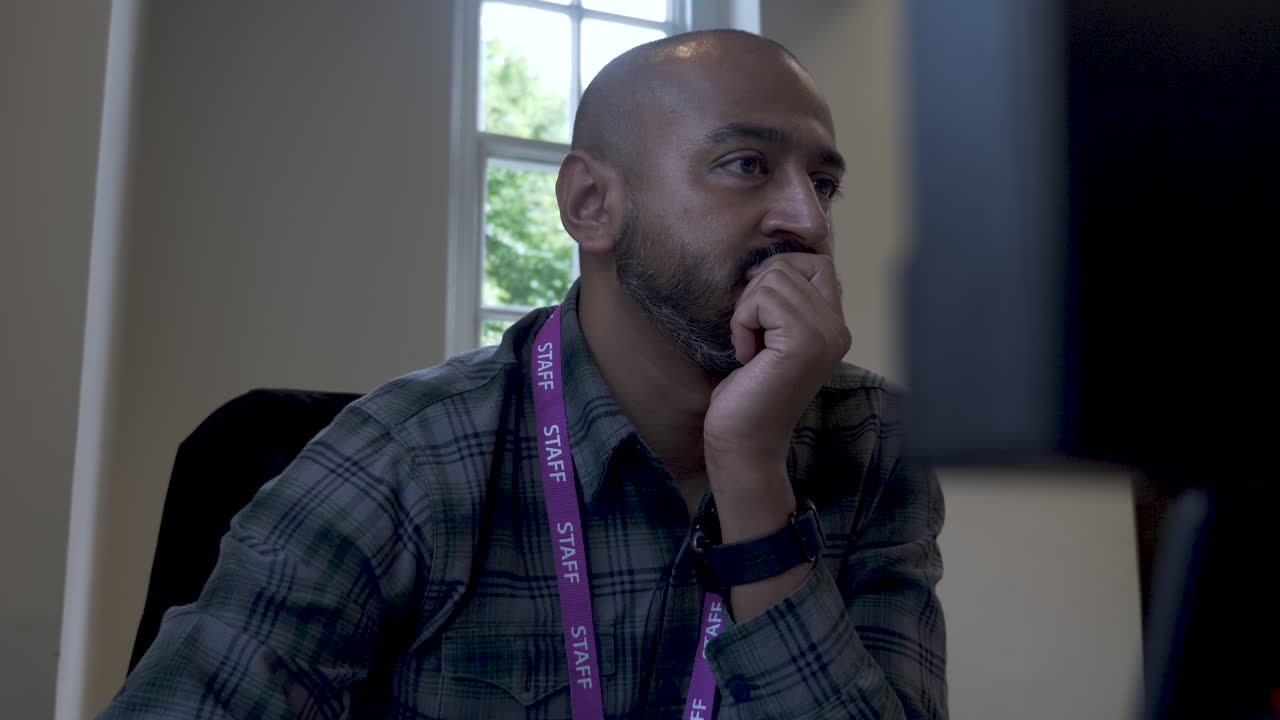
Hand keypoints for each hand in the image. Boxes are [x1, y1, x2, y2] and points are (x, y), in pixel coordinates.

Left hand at [703, 252, 850, 497]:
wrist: (744, 442)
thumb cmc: (748, 392)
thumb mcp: (770, 336)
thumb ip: (783, 301)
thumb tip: (768, 260)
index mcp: (835, 326)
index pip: (817, 261)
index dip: (779, 274)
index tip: (761, 316)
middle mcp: (839, 328)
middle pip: (791, 264)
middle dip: (757, 292)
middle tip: (753, 335)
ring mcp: (826, 335)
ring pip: (774, 277)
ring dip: (746, 310)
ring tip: (751, 348)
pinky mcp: (803, 342)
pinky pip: (762, 299)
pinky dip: (742, 323)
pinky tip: (747, 357)